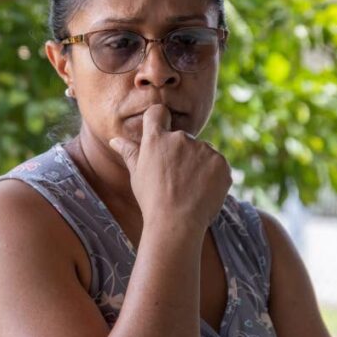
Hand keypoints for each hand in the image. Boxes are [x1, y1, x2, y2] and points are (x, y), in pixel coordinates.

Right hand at [107, 103, 231, 233]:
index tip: (162, 136)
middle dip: (182, 155)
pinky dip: (213, 177)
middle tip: (176, 181)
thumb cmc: (152, 201)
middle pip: (183, 138)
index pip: (158, 113)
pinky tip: (203, 192)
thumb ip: (129, 153)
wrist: (176, 224)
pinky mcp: (221, 162)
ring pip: (202, 152)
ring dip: (199, 165)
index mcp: (156, 139)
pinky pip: (218, 165)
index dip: (160, 121)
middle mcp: (180, 138)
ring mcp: (203, 149)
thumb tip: (115, 140)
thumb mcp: (137, 176)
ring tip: (190, 189)